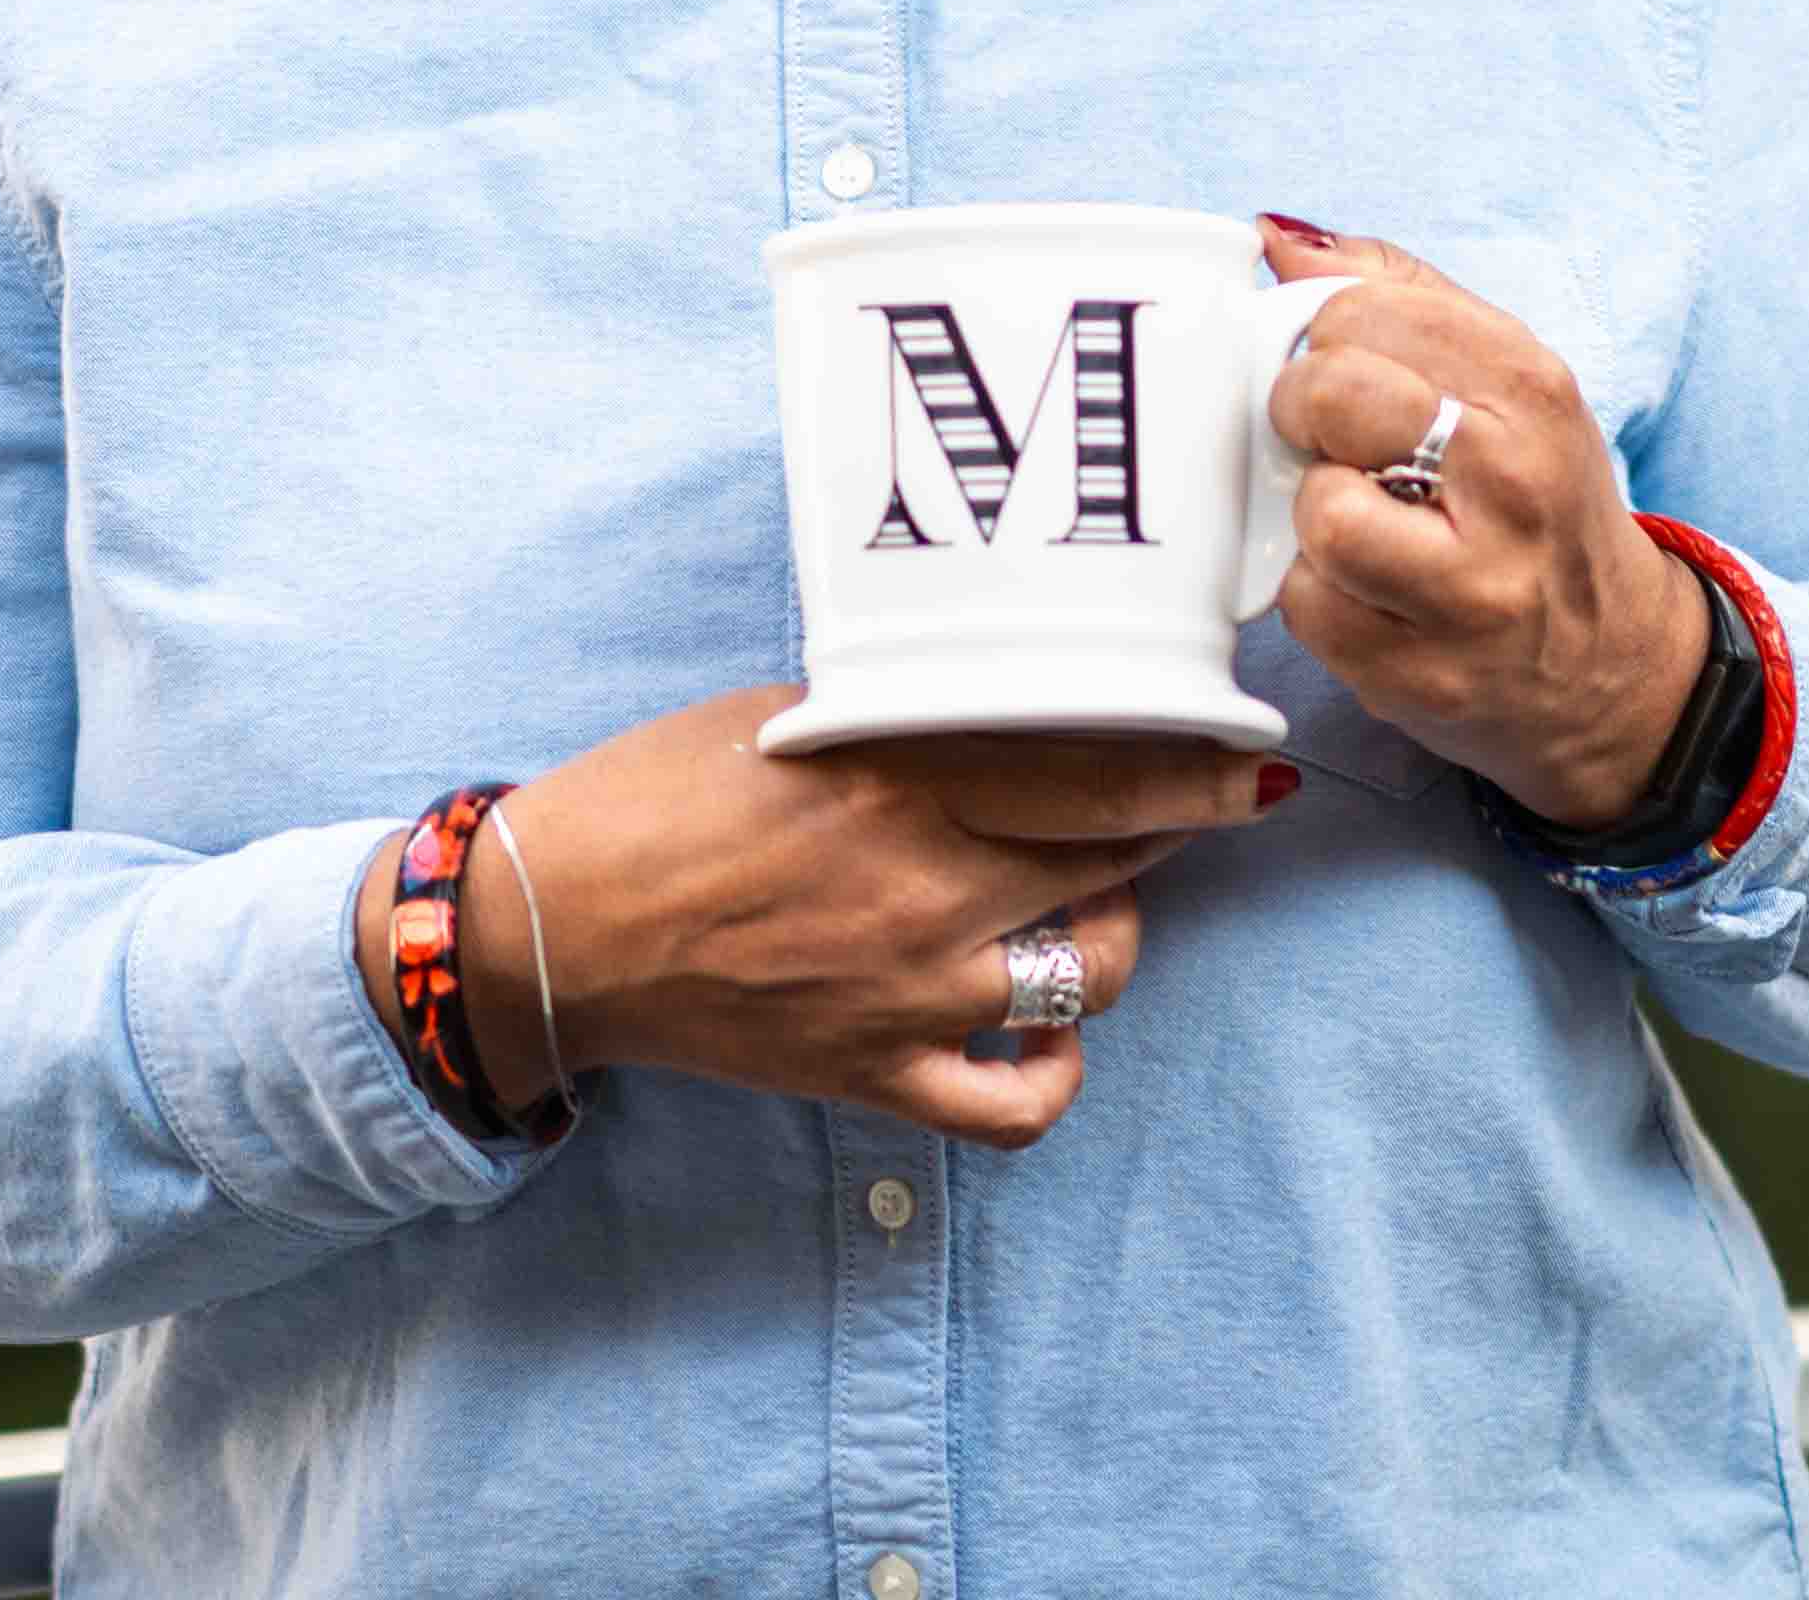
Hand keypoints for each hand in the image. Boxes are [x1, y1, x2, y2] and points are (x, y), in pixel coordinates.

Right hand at [359, 687, 1292, 1148]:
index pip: (1096, 766)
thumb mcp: (792, 715)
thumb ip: (908, 717)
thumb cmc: (662, 791)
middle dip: (1177, 820)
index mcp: (898, 773)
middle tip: (1198, 792)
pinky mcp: (876, 1072)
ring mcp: (908, 990)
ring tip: (1089, 891)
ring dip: (1113, 927)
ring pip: (1092, 970)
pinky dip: (1054, 1071)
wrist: (560, 923)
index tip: (1248, 747)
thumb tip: (1015, 705)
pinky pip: (1015, 1103)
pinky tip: (1048, 1024)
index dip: (1192, 760)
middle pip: (1116, 853)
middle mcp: (924, 885)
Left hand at [1255, 215, 1712, 827]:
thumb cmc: (1534, 497)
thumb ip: (1394, 293)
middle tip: (1331, 439)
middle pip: (1333, 395)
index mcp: (1530, 387)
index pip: (1360, 309)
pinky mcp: (1423, 676)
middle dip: (1303, 409)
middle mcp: (1514, 484)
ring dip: (1312, 511)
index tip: (1345, 365)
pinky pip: (1307, 607)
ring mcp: (1473, 591)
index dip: (1325, 336)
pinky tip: (1365, 588)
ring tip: (1357, 516)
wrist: (1610, 662)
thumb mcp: (1503, 375)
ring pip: (1320, 512)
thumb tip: (1276, 237)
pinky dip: (1315, 593)